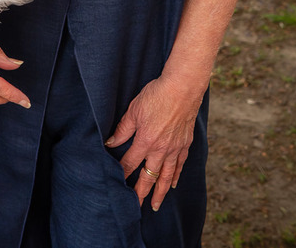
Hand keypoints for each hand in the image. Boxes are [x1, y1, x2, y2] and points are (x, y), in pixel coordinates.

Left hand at [105, 74, 204, 210]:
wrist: (183, 88)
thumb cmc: (156, 95)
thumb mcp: (134, 110)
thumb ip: (123, 129)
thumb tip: (111, 143)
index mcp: (146, 141)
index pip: (131, 163)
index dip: (122, 174)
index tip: (115, 184)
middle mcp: (161, 149)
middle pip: (149, 176)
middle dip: (141, 193)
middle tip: (136, 207)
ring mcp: (175, 148)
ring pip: (167, 176)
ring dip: (160, 192)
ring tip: (155, 205)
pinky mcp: (185, 144)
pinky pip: (180, 166)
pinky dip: (176, 177)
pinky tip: (173, 184)